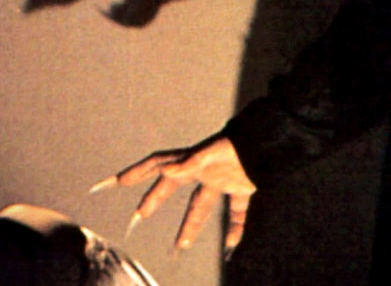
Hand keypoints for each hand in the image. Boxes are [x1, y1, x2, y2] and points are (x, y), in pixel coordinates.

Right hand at [93, 135, 256, 256]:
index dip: (137, 173)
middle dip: (154, 200)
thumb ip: (190, 162)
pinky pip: (235, 212)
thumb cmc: (240, 144)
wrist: (273, 143)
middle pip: (172, 186)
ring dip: (189, 224)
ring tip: (180, 245)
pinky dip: (234, 229)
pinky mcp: (241, 188)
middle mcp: (202, 170)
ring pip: (201, 205)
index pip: (158, 165)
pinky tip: (230, 246)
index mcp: (191, 159)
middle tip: (138, 216)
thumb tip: (166, 169)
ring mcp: (221, 179)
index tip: (116, 181)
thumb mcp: (213, 152)